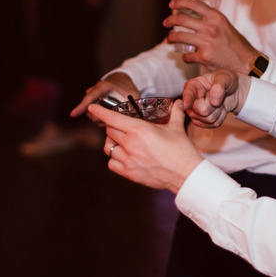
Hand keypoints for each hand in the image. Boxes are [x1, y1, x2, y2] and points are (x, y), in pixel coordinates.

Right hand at [71, 72, 140, 117]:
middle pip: (90, 110)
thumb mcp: (133, 94)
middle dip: (100, 117)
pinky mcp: (91, 103)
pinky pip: (92, 114)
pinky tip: (109, 116)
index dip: (81, 106)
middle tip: (113, 118)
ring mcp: (91, 97)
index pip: (89, 97)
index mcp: (102, 87)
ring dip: (101, 118)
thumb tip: (134, 118)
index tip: (73, 114)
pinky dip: (100, 118)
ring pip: (91, 114)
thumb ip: (133, 105)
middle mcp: (93, 91)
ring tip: (113, 116)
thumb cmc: (127, 87)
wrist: (121, 80)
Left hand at [88, 101, 203, 193]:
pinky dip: (114, 158)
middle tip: (120, 126)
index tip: (91, 108)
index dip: (99, 112)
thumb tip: (178, 102)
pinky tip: (124, 156)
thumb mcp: (177, 127)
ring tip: (122, 141)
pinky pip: (111, 163)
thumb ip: (175, 112)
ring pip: (108, 147)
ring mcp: (128, 160)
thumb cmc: (181, 150)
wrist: (184, 174)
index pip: (112, 118)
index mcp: (139, 130)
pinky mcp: (128, 173)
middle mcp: (130, 144)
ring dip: (113, 142)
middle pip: (109, 131)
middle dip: (112, 126)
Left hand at [165, 0, 258, 72]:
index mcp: (216, 17)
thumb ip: (209, 19)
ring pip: (179, 36)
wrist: (245, 62)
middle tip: (166, 22)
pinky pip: (186, 55)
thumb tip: (190, 13)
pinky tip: (186, 56)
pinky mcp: (204, 57)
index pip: (194, 4)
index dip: (180, 2)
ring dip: (171, 37)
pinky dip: (184, 56)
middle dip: (170, 20)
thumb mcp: (224, 25)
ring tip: (169, 39)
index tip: (172, 4)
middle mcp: (211, 28)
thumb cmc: (234, 43)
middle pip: (182, 19)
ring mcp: (206, 43)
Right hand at [181, 69, 241, 128]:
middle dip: (214, 105)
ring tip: (218, 101)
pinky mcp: (201, 121)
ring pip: (208, 119)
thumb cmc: (226, 81)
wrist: (233, 91)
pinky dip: (221, 117)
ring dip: (219, 111)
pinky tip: (219, 109)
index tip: (185, 105)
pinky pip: (213, 124)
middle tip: (217, 96)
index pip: (188, 94)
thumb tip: (214, 102)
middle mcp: (191, 100)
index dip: (187, 100)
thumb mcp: (224, 78)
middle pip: (202, 110)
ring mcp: (195, 112)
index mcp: (193, 85)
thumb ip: (218, 87)